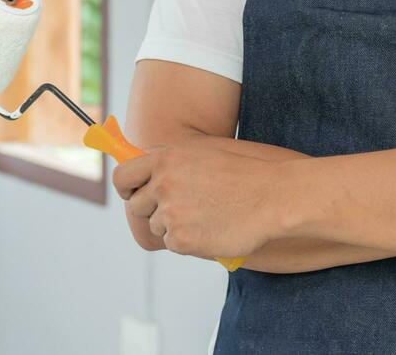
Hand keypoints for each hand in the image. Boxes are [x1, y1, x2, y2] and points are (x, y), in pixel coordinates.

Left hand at [113, 135, 283, 259]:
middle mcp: (163, 184)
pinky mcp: (181, 239)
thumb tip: (145, 173)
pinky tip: (210, 229)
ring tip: (205, 216)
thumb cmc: (242, 174)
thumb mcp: (201, 153)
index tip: (133, 194)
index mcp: (165, 159)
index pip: (122, 176)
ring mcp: (171, 213)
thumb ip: (170, 161)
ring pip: (156, 226)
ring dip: (173, 226)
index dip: (126, 188)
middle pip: (136, 206)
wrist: (273, 197)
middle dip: (152, 210)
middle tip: (179, 210)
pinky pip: (173, 244)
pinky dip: (188, 241)